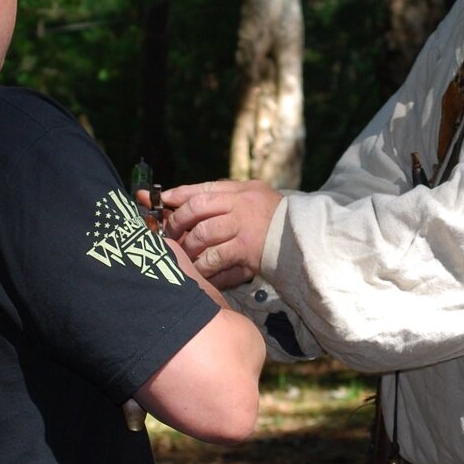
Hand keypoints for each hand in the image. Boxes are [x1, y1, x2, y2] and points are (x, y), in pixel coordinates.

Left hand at [158, 179, 283, 288]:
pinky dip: (205, 268)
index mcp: (241, 191)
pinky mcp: (247, 253)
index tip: (157, 200)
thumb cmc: (276, 218)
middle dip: (177, 222)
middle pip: (197, 209)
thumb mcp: (255, 196)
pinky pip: (216, 260)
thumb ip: (227, 196)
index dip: (177, 195)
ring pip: (202, 235)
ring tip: (181, 256)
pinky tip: (198, 274)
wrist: (306, 240)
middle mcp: (240, 207)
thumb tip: (189, 199)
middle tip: (168, 234)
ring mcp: (243, 230)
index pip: (202, 189)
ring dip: (188, 247)